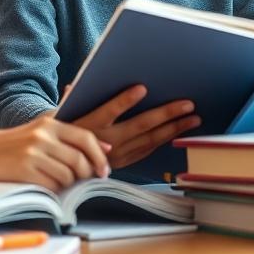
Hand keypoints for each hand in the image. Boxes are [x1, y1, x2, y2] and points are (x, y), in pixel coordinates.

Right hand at [0, 117, 110, 191]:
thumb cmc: (18, 141)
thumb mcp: (42, 129)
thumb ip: (72, 135)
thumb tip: (107, 147)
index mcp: (50, 124)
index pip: (85, 138)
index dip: (99, 156)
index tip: (104, 169)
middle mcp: (43, 136)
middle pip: (79, 161)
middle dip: (86, 174)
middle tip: (83, 179)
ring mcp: (33, 154)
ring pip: (67, 176)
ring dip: (69, 183)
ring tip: (60, 180)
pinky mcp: (24, 170)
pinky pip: (51, 186)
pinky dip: (54, 189)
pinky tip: (47, 184)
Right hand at [71, 85, 200, 168]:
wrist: (61, 168)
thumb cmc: (64, 135)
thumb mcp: (60, 117)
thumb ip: (70, 100)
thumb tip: (73, 86)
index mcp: (89, 125)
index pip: (108, 111)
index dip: (125, 100)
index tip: (142, 88)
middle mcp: (106, 141)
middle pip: (138, 126)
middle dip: (165, 114)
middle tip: (188, 104)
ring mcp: (118, 155)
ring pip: (149, 140)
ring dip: (173, 129)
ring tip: (193, 119)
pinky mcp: (125, 163)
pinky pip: (148, 151)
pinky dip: (165, 141)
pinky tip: (179, 132)